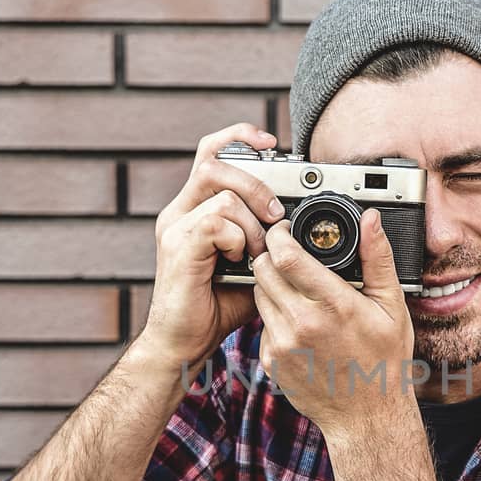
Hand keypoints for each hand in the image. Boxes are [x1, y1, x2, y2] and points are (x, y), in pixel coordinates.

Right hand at [139, 121, 286, 378]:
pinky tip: (241, 261)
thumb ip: (270, 242)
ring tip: (259, 250)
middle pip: (215, 162)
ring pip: (221, 191)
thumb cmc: (217, 308)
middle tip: (276, 214)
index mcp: (195, 209)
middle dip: (256, 181)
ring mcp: (175, 227)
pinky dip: (239, 238)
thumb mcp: (255, 267)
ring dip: (252, 218)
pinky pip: (215, 221)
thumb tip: (305, 231)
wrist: (184, 344)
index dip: (239, 137)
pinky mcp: (178, 247)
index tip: (270, 141)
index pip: (211, 152)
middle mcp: (180, 211)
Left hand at [250, 207, 415, 437]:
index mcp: (333, 305)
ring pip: (258, 294)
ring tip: (296, 289)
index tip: (285, 229)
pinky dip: (275, 316)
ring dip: (271, 284)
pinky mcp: (271, 361)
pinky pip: (262, 325)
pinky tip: (298, 323)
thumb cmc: (384, 361)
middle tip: (287, 254)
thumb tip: (370, 220)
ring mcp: (282, 345)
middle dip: (271, 255)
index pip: (287, 256)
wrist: (366, 416)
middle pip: (263, 270)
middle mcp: (302, 324)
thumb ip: (377, 259)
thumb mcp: (391, 307)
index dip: (280, 235)